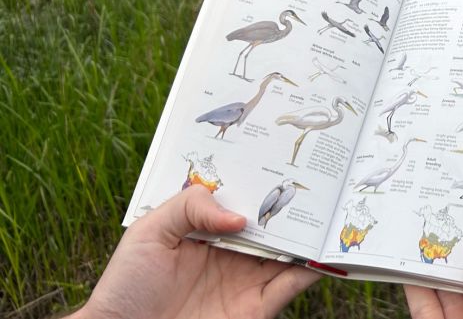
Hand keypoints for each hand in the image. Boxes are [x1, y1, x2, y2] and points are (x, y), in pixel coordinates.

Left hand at [74, 185, 319, 318]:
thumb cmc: (126, 286)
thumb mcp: (148, 232)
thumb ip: (189, 207)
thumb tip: (240, 216)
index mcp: (210, 233)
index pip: (245, 204)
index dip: (265, 185)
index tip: (287, 161)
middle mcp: (234, 255)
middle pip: (274, 226)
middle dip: (297, 206)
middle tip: (323, 181)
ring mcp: (247, 282)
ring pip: (290, 252)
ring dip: (311, 234)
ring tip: (332, 210)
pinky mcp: (256, 309)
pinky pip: (290, 286)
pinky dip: (311, 270)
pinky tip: (321, 252)